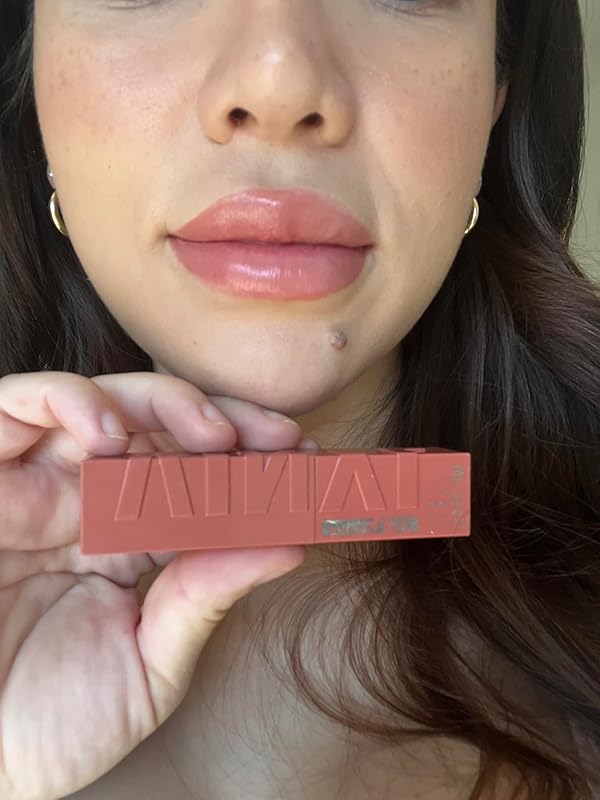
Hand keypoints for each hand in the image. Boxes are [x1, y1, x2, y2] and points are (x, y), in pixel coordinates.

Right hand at [0, 371, 311, 799]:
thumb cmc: (49, 724)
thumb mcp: (148, 667)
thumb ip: (206, 598)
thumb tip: (287, 545)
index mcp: (131, 541)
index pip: (199, 482)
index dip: (251, 464)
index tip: (304, 462)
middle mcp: (88, 502)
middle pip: (164, 429)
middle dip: (228, 422)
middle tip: (277, 437)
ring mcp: (38, 484)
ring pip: (108, 402)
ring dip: (167, 403)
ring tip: (213, 433)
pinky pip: (22, 404)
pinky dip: (72, 400)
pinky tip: (112, 433)